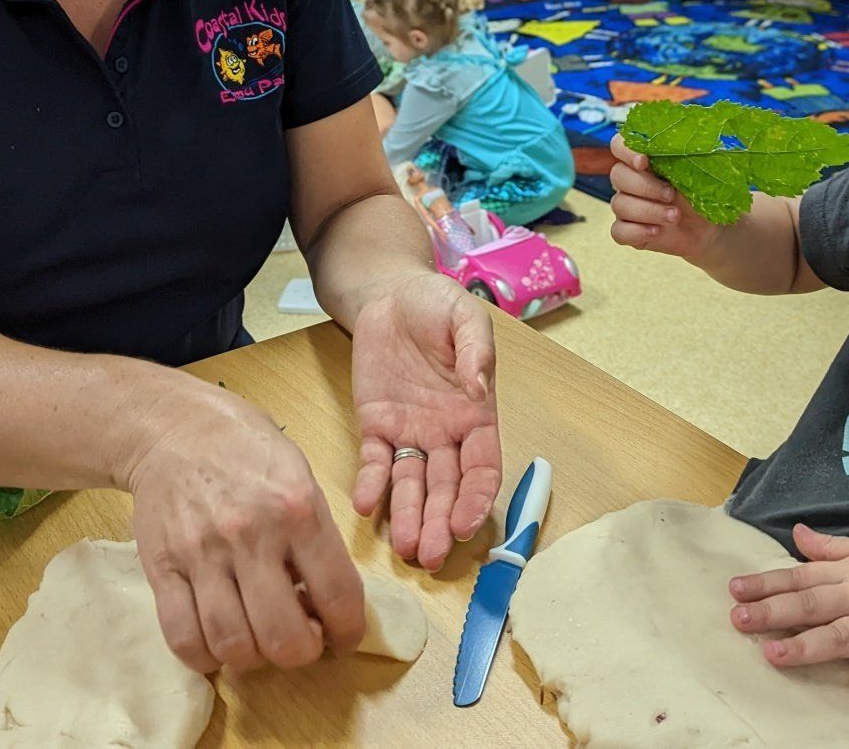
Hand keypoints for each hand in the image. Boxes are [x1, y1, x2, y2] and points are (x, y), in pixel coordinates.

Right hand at [125, 378, 364, 675]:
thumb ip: (316, 537)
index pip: (338, 595)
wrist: (173, 426)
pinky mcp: (162, 567)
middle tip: (301, 641)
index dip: (348, 633)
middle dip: (302, 654)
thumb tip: (325, 603)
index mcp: (298, 508)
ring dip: (254, 658)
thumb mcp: (300, 476)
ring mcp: (202, 553)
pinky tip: (218, 642)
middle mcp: (251, 534)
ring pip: (233, 644)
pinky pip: (182, 638)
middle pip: (284, 636)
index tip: (343, 638)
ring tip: (260, 640)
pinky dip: (205, 657)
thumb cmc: (246, 449)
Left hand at [349, 272, 499, 568]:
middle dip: (441, 523)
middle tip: (432, 556)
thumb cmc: (436, 304)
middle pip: (446, 488)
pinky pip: (372, 461)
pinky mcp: (374, 424)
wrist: (390, 292)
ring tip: (407, 548)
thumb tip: (479, 389)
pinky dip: (370, 484)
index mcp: (476, 414)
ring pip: (412, 485)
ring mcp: (409, 433)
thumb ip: (475, 351)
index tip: (467, 525)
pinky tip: (366, 505)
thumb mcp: (466, 317)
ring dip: (410, 517)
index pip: (482, 468)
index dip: (477, 499)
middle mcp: (445, 434)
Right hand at [608, 133, 720, 257]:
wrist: (707, 228)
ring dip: (649, 211)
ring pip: (619, 204)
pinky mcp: (627, 230)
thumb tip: (679, 141)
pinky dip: (637, 231)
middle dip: (646, 186)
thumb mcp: (694, 170)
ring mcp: (626, 206)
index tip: (644, 161)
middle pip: (618, 176)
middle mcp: (629, 180)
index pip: (619, 145)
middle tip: (670, 195)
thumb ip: (681, 154)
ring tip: (674, 216)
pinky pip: (619, 231)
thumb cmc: (699, 193)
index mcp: (642, 159)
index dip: (626, 151)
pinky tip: (657, 231)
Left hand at [728, 525, 848, 720]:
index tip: (734, 590)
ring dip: (809, 646)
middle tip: (738, 621)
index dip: (767, 583)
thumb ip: (832, 547)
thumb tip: (795, 534)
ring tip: (776, 657)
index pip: (801, 577)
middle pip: (813, 604)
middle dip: (774, 612)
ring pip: (844, 635)